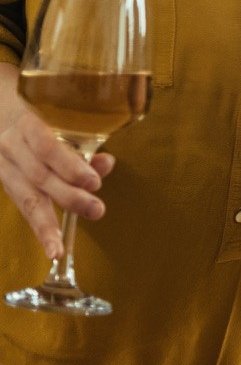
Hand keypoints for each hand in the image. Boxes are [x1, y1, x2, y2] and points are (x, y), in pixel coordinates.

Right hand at [0, 73, 111, 259]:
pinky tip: (52, 248)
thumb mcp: (60, 119)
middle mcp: (10, 146)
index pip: (47, 146)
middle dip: (69, 196)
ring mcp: (3, 165)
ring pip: (26, 198)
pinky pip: (24, 206)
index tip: (93, 182)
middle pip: (39, 176)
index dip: (70, 166)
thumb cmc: (40, 115)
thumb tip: (106, 163)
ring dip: (47, 225)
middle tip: (96, 210)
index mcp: (26, 123)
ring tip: (60, 247)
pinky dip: (40, 228)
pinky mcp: (3, 180)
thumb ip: (84, 143)